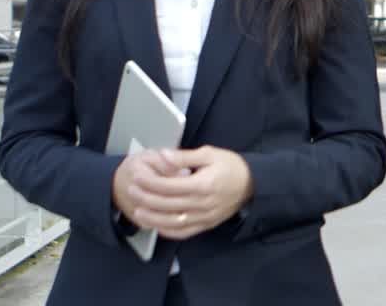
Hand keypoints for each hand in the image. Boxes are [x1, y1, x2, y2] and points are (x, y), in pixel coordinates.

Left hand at [119, 146, 254, 240]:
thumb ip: (184, 156)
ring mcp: (205, 217)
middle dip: (146, 198)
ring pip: (173, 222)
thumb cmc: (232, 166)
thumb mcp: (209, 154)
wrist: (253, 184)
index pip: (169, 186)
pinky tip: (157, 225)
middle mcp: (203, 204)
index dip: (150, 182)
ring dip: (153, 218)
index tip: (137, 176)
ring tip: (138, 211)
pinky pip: (184, 232)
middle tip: (131, 191)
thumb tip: (162, 155)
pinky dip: (168, 231)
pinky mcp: (207, 224)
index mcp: (203, 184)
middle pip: (168, 204)